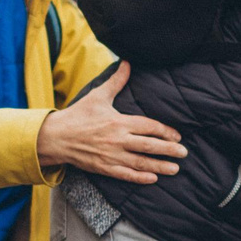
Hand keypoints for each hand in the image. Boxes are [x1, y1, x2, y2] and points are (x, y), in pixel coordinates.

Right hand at [37, 62, 185, 185]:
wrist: (56, 136)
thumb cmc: (78, 115)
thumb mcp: (98, 95)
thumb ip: (117, 81)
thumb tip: (127, 62)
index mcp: (119, 121)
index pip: (149, 126)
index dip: (165, 131)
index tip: (177, 136)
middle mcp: (118, 139)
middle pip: (149, 146)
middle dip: (169, 150)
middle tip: (184, 153)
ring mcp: (111, 155)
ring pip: (141, 163)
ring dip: (160, 166)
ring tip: (175, 169)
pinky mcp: (104, 168)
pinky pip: (125, 174)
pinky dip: (140, 177)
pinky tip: (153, 178)